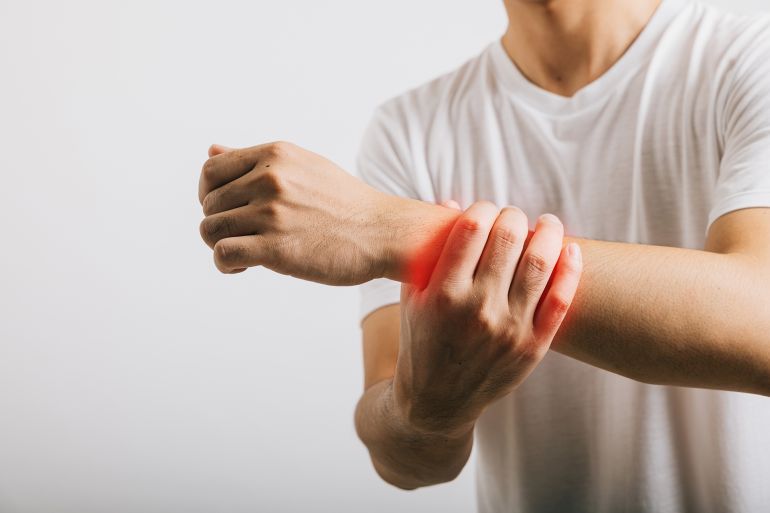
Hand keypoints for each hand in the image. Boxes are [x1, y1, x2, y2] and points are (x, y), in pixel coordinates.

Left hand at [198, 141, 392, 283]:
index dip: (208, 195)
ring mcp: (272, 213)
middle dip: (219, 224)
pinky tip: (243, 267)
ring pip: (210, 230)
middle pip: (208, 204)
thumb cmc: (346, 204)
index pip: (211, 171)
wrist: (384, 233)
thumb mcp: (303, 166)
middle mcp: (270, 180)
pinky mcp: (276, 248)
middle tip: (243, 238)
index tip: (227, 211)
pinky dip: (224, 264)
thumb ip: (256, 161)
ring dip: (219, 246)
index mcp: (275, 156)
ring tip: (243, 254)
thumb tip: (211, 151)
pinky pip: (223, 254)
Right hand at [392, 202, 582, 437]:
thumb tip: (450, 203)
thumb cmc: (422, 341)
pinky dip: (570, 269)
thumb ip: (428, 253)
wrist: (437, 401)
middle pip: (508, 239)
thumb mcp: (413, 297)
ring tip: (548, 224)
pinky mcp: (533, 346)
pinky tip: (571, 251)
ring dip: (549, 233)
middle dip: (514, 217)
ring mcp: (509, 329)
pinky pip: (561, 300)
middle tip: (514, 217)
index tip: (485, 210)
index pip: (472, 228)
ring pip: (540, 263)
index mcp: (444, 293)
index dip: (483, 209)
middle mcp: (478, 309)